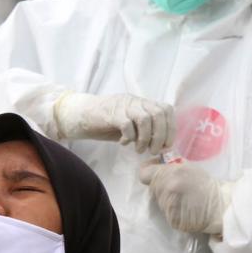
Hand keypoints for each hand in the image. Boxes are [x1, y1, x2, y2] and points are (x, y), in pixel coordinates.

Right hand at [54, 91, 174, 153]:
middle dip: (160, 136)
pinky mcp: (111, 114)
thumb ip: (144, 130)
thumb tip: (160, 145)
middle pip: (159, 114)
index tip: (167, 145)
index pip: (166, 109)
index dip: (170, 128)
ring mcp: (123, 106)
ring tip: (139, 150)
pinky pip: (127, 125)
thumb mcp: (130, 124)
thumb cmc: (106, 122)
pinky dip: (129, 137)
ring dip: (145, 139)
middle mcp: (135, 101)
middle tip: (154, 151)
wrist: (80, 115)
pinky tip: (123, 143)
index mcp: (142, 103)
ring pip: (145, 119)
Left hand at [139, 159, 232, 233]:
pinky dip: (174, 211)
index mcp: (170, 174)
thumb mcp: (188, 167)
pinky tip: (186, 209)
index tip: (155, 171)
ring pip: (160, 202)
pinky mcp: (173, 221)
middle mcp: (167, 190)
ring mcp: (169, 207)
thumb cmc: (205, 184)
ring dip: (168, 199)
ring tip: (185, 198)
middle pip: (153, 188)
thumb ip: (169, 165)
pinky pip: (167, 214)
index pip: (144, 174)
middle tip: (178, 187)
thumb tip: (155, 163)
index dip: (148, 171)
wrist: (221, 206)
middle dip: (162, 186)